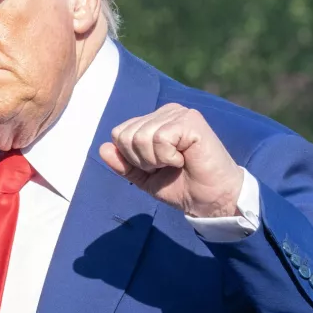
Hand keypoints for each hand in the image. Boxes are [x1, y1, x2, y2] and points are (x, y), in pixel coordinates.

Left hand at [99, 103, 243, 217]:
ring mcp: (179, 113)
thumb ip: (123, 163)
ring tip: (176, 162)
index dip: (131, 158)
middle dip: (141, 160)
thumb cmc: (181, 186)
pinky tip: (184, 158)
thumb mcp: (144, 177)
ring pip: (141, 137)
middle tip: (166, 166)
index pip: (119, 133)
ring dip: (155, 159)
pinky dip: (167, 156)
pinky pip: (159, 138)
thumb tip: (102, 148)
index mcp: (154, 120)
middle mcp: (166, 112)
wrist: (210, 201)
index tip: (156, 167)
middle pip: (126, 135)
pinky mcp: (190, 120)